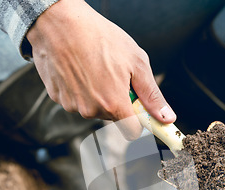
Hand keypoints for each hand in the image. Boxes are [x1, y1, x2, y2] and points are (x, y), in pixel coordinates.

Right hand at [26, 0, 175, 137]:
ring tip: (96, 67)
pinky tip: (80, 68)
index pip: (132, 132)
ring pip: (94, 108)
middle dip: (118, 101)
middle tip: (116, 75)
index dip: (139, 122)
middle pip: (113, 117)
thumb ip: (152, 95)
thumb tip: (167, 118)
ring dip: (98, 94)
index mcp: (113, 104)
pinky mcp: (58, 97)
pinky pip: (76, 100)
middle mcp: (91, 110)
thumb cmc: (99, 37)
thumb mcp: (136, 62)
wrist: (58, 22)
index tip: (141, 110)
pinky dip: (80, 88)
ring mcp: (72, 105)